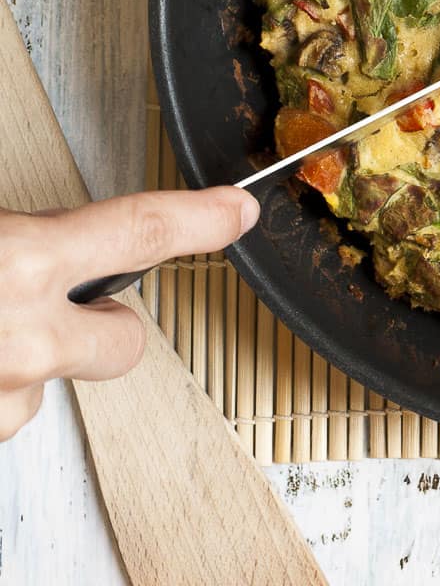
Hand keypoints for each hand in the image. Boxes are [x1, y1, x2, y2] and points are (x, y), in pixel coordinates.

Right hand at [0, 187, 258, 439]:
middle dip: (108, 324)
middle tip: (56, 302)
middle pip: (126, 338)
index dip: (201, 220)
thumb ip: (31, 238)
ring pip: (60, 376)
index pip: (143, 232)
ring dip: (35, 357)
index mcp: (23, 262)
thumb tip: (66, 236)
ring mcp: (8, 391)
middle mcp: (26, 335)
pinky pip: (13, 406)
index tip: (237, 212)